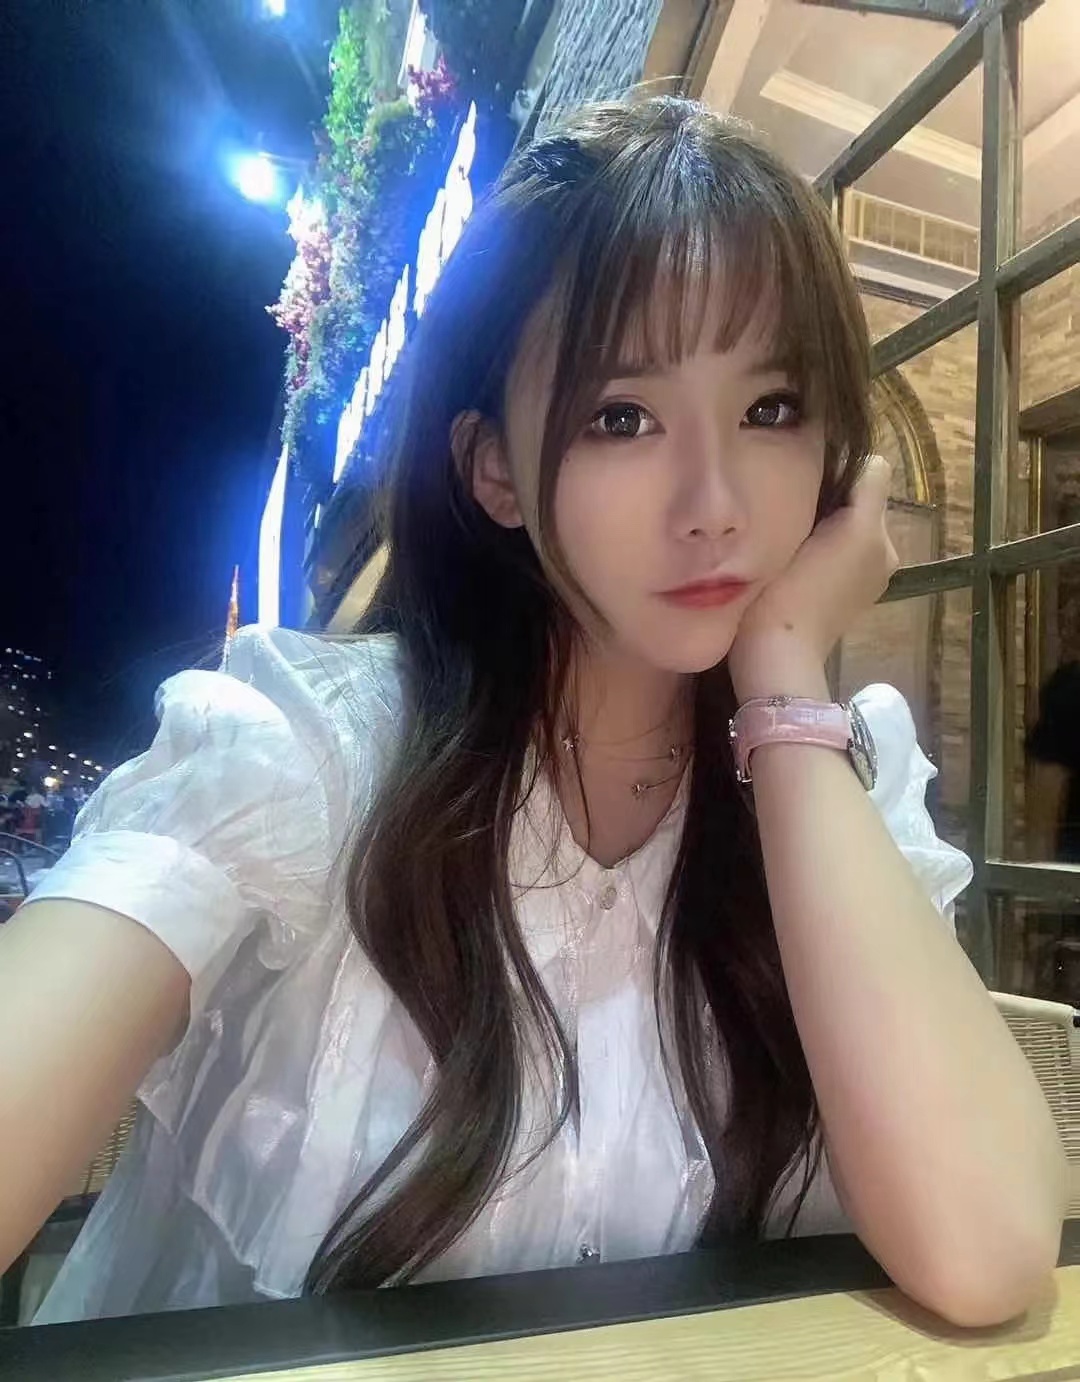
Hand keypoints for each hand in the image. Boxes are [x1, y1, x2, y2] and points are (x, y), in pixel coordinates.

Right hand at [728, 455, 898, 702]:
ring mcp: (873, 577)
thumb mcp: (817, 529)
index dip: (840, 472)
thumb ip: (845, 491)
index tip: (807, 486)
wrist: (777, 654)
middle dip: (834, 502)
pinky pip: (849, 554)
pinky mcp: (858, 597)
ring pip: (852, 527)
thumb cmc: (788, 589)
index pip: (869, 473)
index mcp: (874, 530)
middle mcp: (884, 550)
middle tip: (793, 515)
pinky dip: (830, 553)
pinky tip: (801, 567)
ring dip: (829, 528)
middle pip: (860, 502)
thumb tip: (850, 463)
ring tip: (793, 542)